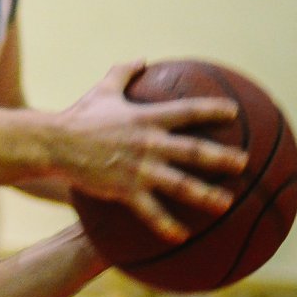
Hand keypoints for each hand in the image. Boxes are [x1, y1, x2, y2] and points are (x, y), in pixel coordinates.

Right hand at [55, 61, 249, 241]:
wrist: (53, 143)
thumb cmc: (78, 116)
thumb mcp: (102, 90)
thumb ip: (123, 73)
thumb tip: (142, 59)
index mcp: (145, 118)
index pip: (187, 111)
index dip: (212, 110)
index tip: (234, 113)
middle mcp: (148, 144)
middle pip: (193, 151)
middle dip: (221, 158)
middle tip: (243, 162)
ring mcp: (138, 169)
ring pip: (180, 185)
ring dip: (206, 195)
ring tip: (227, 204)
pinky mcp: (125, 190)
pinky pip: (151, 212)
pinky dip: (167, 225)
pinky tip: (183, 237)